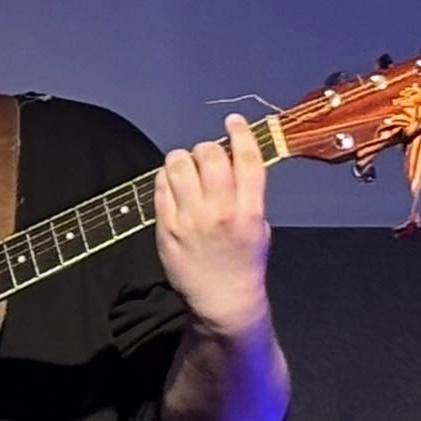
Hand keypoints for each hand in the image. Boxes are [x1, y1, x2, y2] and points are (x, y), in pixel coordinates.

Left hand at [155, 113, 272, 338]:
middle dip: (207, 148)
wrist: (222, 299)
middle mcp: (220, 211)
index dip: (240, 134)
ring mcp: (190, 218)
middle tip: (206, 156)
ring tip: (186, 167)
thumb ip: (248, 194)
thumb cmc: (243, 262)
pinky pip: (160, 186)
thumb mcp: (260, 227)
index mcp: (249, 211)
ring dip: (182, 159)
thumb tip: (234, 160)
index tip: (233, 122)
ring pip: (179, 165)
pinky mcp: (166, 226)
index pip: (247, 161)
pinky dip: (165, 177)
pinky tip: (172, 183)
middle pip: (209, 156)